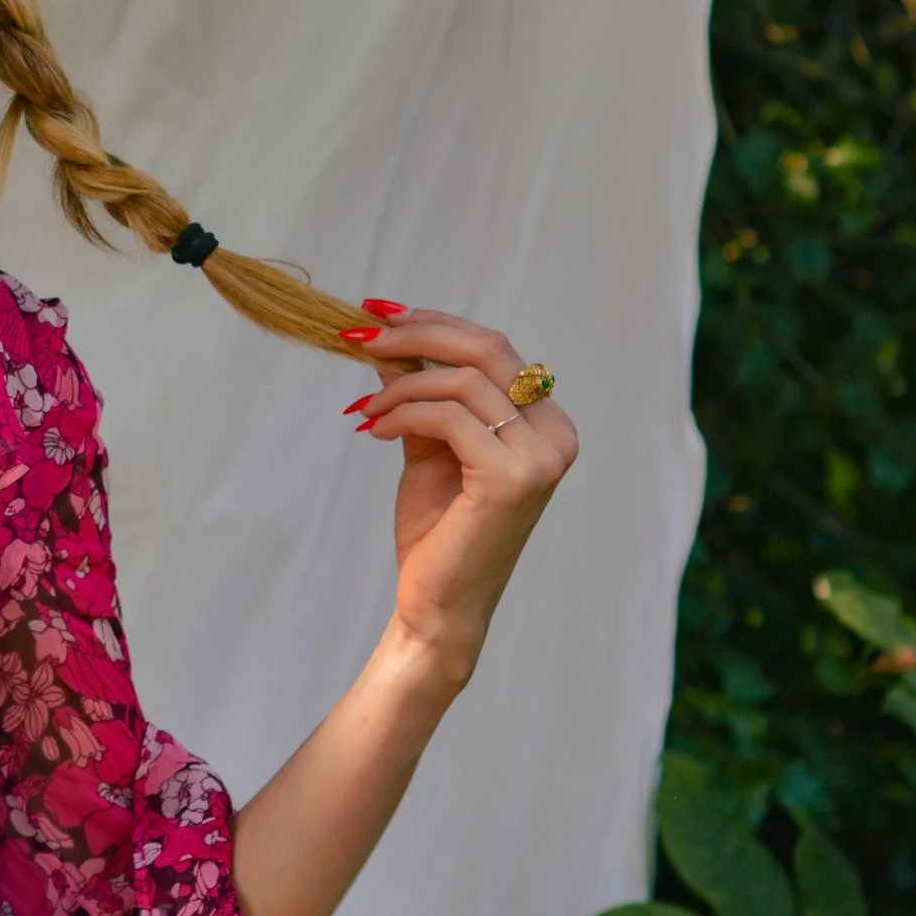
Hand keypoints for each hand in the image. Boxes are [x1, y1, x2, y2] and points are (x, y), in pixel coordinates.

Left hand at [339, 306, 578, 680]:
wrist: (438, 602)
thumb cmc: (438, 528)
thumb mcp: (427, 444)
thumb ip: (419, 392)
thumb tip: (386, 339)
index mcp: (547, 424)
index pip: (492, 347)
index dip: (433, 322)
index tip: (377, 312)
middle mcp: (556, 435)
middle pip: (485, 348)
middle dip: (414, 334)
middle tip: (359, 337)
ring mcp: (541, 458)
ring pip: (461, 381)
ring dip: (398, 387)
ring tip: (364, 411)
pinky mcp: (512, 478)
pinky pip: (447, 418)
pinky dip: (401, 414)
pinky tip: (373, 430)